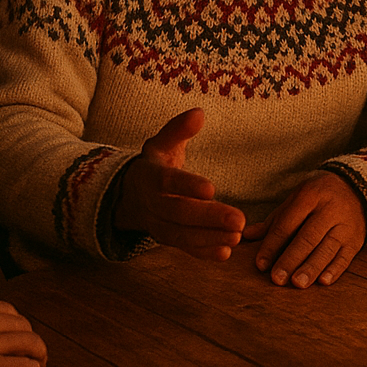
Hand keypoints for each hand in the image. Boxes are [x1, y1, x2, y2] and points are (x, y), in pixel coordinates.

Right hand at [114, 108, 245, 260]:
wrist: (128, 196)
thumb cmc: (154, 165)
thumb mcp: (161, 144)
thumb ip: (178, 130)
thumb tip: (199, 113)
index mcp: (150, 176)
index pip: (169, 182)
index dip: (188, 186)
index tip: (212, 188)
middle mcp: (152, 204)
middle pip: (178, 213)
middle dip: (208, 218)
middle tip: (239, 220)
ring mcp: (158, 225)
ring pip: (181, 236)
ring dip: (209, 238)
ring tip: (237, 237)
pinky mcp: (167, 239)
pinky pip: (184, 249)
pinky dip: (203, 253)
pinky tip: (226, 253)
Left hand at [243, 173, 365, 288]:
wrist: (357, 189)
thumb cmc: (318, 197)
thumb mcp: (296, 200)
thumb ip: (273, 220)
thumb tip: (246, 236)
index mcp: (310, 196)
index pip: (288, 223)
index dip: (273, 245)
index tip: (261, 264)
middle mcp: (329, 210)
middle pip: (308, 237)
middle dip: (291, 259)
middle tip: (277, 279)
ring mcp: (345, 226)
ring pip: (327, 249)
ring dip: (312, 267)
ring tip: (297, 283)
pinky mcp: (356, 240)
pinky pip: (345, 257)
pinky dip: (334, 270)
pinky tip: (323, 282)